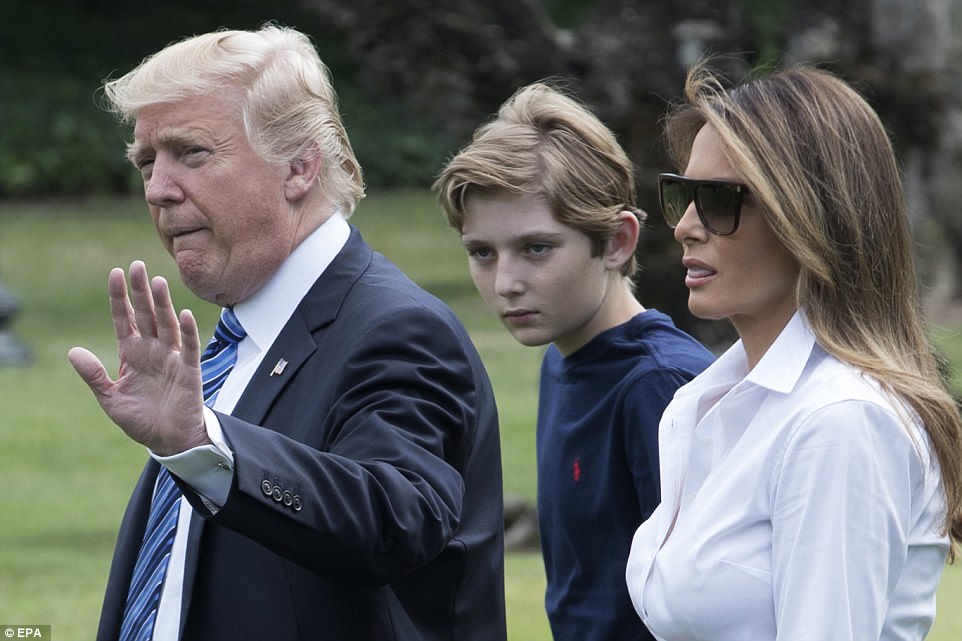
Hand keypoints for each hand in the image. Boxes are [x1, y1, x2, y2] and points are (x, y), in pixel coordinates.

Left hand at [68, 260, 210, 455]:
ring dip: (163, 304)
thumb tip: (73, 352)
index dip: (119, 298)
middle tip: (136, 266)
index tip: (115, 273)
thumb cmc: (142, 420)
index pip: (124, 319)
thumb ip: (94, 375)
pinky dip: (188, 331)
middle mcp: (152, 351)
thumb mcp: (110, 399)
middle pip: (145, 315)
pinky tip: (184, 314)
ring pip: (166, 325)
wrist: (169, 441)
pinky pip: (189, 347)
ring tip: (158, 282)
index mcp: (132, 355)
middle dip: (140, 291)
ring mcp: (171, 358)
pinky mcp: (189, 370)